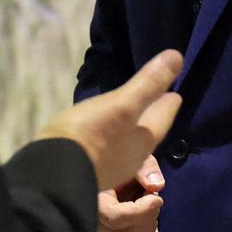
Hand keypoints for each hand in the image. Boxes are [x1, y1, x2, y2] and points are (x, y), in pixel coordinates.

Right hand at [35, 50, 182, 195]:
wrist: (53, 174)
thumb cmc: (90, 135)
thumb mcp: (122, 105)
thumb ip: (148, 84)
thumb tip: (177, 57)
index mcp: (143, 141)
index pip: (162, 119)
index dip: (169, 104)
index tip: (176, 94)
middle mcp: (131, 158)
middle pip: (148, 133)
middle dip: (153, 117)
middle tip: (159, 102)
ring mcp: (109, 167)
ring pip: (129, 144)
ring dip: (134, 129)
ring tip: (133, 117)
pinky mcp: (89, 170)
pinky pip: (108, 150)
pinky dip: (113, 138)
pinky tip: (104, 136)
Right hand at [98, 155, 164, 231]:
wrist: (113, 172)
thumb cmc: (122, 163)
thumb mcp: (133, 158)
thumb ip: (145, 169)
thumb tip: (156, 186)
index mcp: (92, 197)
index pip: (114, 217)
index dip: (141, 211)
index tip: (156, 198)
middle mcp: (92, 221)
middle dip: (149, 217)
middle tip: (153, 199)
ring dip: (149, 229)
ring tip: (149, 210)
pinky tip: (148, 225)